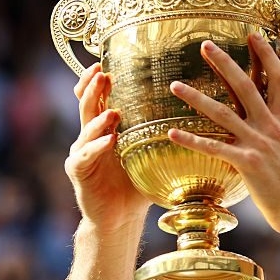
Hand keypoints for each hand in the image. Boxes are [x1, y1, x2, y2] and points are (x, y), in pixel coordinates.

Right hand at [64, 63, 152, 228]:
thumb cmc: (138, 183)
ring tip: (114, 111)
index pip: (99, 98)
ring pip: (86, 128)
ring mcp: (82, 152)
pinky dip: (97, 147)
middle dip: (94, 89)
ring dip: (99, 118)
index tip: (106, 62)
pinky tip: (110, 141)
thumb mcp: (152, 154)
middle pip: (88, 105)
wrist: (119, 216)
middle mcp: (90, 136)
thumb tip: (201, 116)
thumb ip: (165, 135)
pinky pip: (86, 156)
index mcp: (106, 128)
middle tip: (103, 74)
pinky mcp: (79, 170)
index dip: (98, 81)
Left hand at [167, 33, 279, 234]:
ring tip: (174, 86)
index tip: (254, 35)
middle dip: (226, 63)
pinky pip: (214, 148)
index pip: (278, 79)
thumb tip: (267, 120)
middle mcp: (271, 128)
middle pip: (247, 86)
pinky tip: (171, 132)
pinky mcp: (247, 163)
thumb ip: (276, 132)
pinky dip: (192, 140)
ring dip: (197, 98)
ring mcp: (259, 144)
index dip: (267, 55)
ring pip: (223, 113)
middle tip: (205, 45)